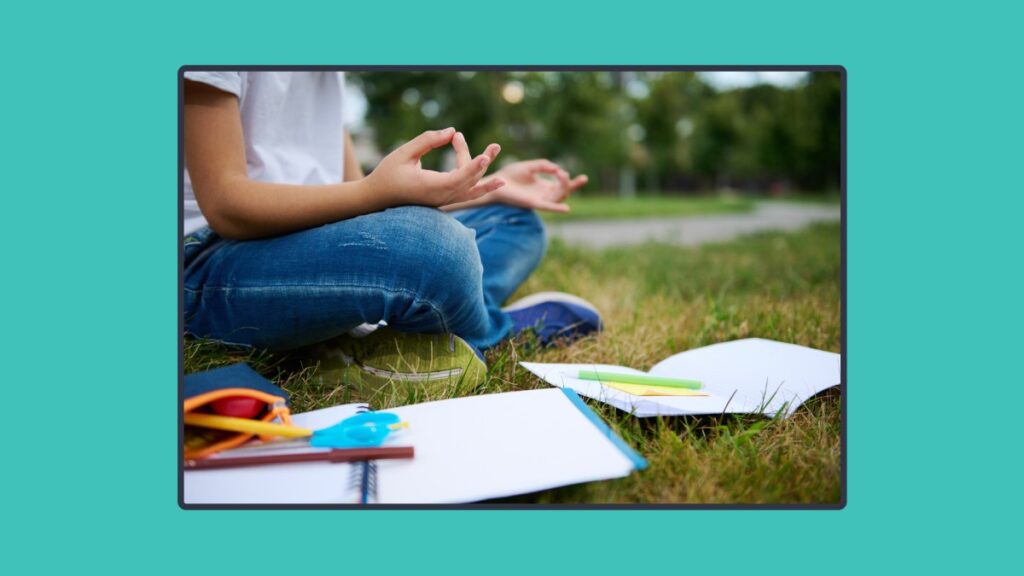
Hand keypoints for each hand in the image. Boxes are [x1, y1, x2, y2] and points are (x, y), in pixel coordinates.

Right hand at [367, 128, 503, 207]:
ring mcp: (442, 202)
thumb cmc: (387, 174)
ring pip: (470, 190)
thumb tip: (451, 131)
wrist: (377, 199)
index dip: (473, 167)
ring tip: (503, 173)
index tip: (485, 156)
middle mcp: (440, 198)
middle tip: (496, 146)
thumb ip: (427, 141)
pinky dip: (479, 188)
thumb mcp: (404, 153)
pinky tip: (492, 181)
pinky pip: (465, 195)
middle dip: (483, 162)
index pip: (458, 178)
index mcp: (430, 187)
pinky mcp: (443, 201)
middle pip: (469, 181)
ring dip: (485, 178)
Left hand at [483, 159, 587, 212]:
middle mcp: (544, 194)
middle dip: (572, 185)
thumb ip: (544, 165)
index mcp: (544, 186)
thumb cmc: (510, 175)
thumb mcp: (530, 166)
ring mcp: (539, 199)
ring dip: (564, 187)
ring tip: (563, 176)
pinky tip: (567, 209)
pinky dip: (556, 208)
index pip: (563, 186)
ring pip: (558, 197)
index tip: (579, 177)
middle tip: (576, 177)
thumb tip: (557, 169)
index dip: (573, 182)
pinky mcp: (532, 203)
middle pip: (564, 192)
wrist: (496, 182)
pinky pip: (547, 207)